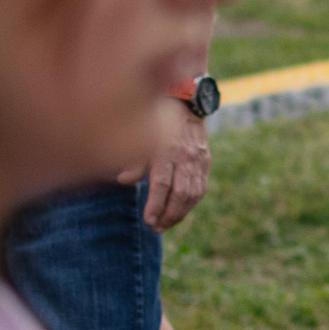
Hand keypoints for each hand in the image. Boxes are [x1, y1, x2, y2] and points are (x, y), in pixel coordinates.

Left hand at [124, 102, 211, 230]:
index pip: (162, 185)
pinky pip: (200, 189)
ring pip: (192, 195)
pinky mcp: (205, 162)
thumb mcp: (140, 135)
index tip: (148, 220)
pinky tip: (180, 211)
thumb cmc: (155, 119)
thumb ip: (133, 160)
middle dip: (168, 215)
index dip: (155, 205)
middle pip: (179, 194)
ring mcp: (198, 160)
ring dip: (179, 214)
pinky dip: (190, 204)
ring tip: (166, 224)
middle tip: (155, 227)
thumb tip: (123, 181)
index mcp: (165, 150)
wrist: (185, 102)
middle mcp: (184, 156)